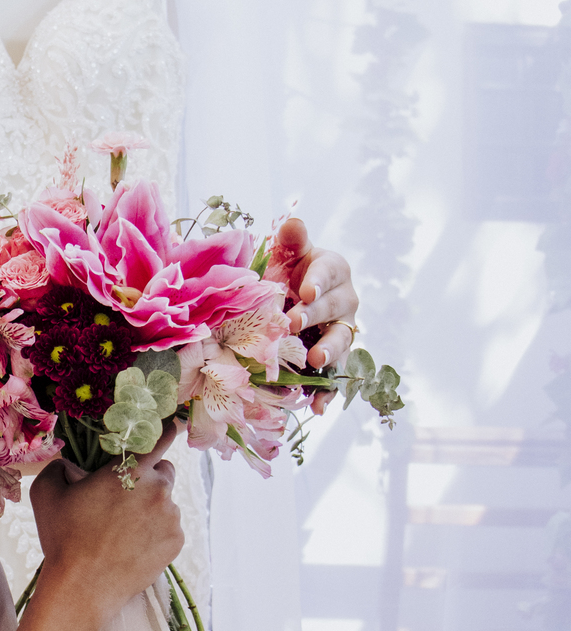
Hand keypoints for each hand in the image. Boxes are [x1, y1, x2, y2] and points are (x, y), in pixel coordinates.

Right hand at [29, 424, 183, 630]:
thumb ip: (59, 467)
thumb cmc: (63, 537)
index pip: (159, 438)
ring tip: (123, 529)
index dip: (166, 429)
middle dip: (148, 477)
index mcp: (130, 470)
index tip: (174, 424)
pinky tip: (132, 545)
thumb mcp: (46, 493)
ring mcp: (170, 517)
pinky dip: (156, 532)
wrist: (82, 588)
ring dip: (151, 507)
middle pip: (164, 471)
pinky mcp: (176, 542)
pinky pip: (170, 528)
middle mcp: (158, 489)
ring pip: (166, 502)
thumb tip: (73, 466)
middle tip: (124, 497)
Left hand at [273, 218, 359, 414]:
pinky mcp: (335, 357)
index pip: (328, 272)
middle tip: (292, 323)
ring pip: (341, 341)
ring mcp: (342, 330)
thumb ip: (291, 242)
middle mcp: (345, 300)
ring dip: (330, 352)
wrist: (286, 300)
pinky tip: (317, 407)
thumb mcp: (286, 254)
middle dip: (314, 316)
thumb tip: (293, 223)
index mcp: (333, 270)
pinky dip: (328, 391)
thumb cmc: (286, 272)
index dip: (318, 281)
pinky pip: (337, 376)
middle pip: (333, 308)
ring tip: (315, 362)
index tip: (305, 290)